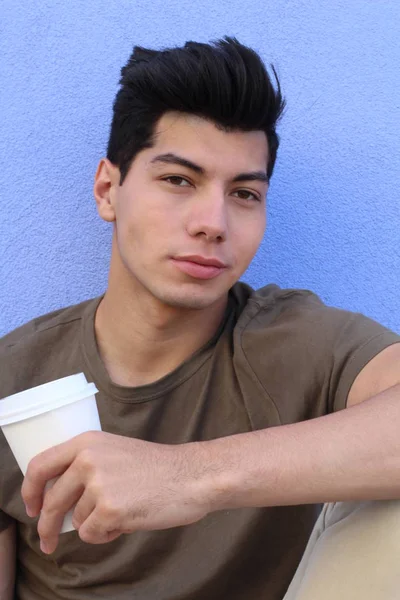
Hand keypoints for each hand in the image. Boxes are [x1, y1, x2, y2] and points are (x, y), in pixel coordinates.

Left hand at [21, 431, 215, 553]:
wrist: (190, 476)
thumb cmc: (157, 468)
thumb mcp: (116, 451)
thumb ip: (86, 465)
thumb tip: (57, 499)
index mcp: (87, 441)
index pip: (40, 464)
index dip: (30, 490)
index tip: (32, 508)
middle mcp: (88, 459)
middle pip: (51, 500)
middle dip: (47, 527)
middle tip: (48, 542)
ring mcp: (98, 483)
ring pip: (76, 520)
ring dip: (94, 524)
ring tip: (122, 511)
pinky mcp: (110, 508)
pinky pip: (92, 534)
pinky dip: (105, 535)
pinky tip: (127, 521)